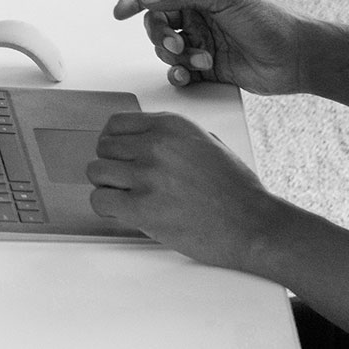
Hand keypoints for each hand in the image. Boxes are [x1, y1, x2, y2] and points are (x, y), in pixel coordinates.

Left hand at [85, 111, 291, 272]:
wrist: (252, 224)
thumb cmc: (234, 189)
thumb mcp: (205, 141)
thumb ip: (169, 136)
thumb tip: (136, 140)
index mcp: (171, 125)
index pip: (115, 124)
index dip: (114, 143)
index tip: (119, 156)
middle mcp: (156, 145)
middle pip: (103, 147)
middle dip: (111, 165)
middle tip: (126, 182)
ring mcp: (147, 175)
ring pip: (96, 172)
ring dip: (107, 186)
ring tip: (127, 197)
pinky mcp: (142, 207)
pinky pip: (100, 201)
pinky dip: (107, 208)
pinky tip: (126, 212)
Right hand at [112, 0, 306, 94]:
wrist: (298, 57)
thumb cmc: (269, 20)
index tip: (120, 12)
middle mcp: (198, 15)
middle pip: (157, 23)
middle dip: (160, 35)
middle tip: (176, 44)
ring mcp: (202, 41)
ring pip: (166, 49)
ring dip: (177, 56)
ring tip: (202, 59)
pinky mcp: (208, 67)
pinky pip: (179, 71)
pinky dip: (179, 74)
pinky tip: (190, 74)